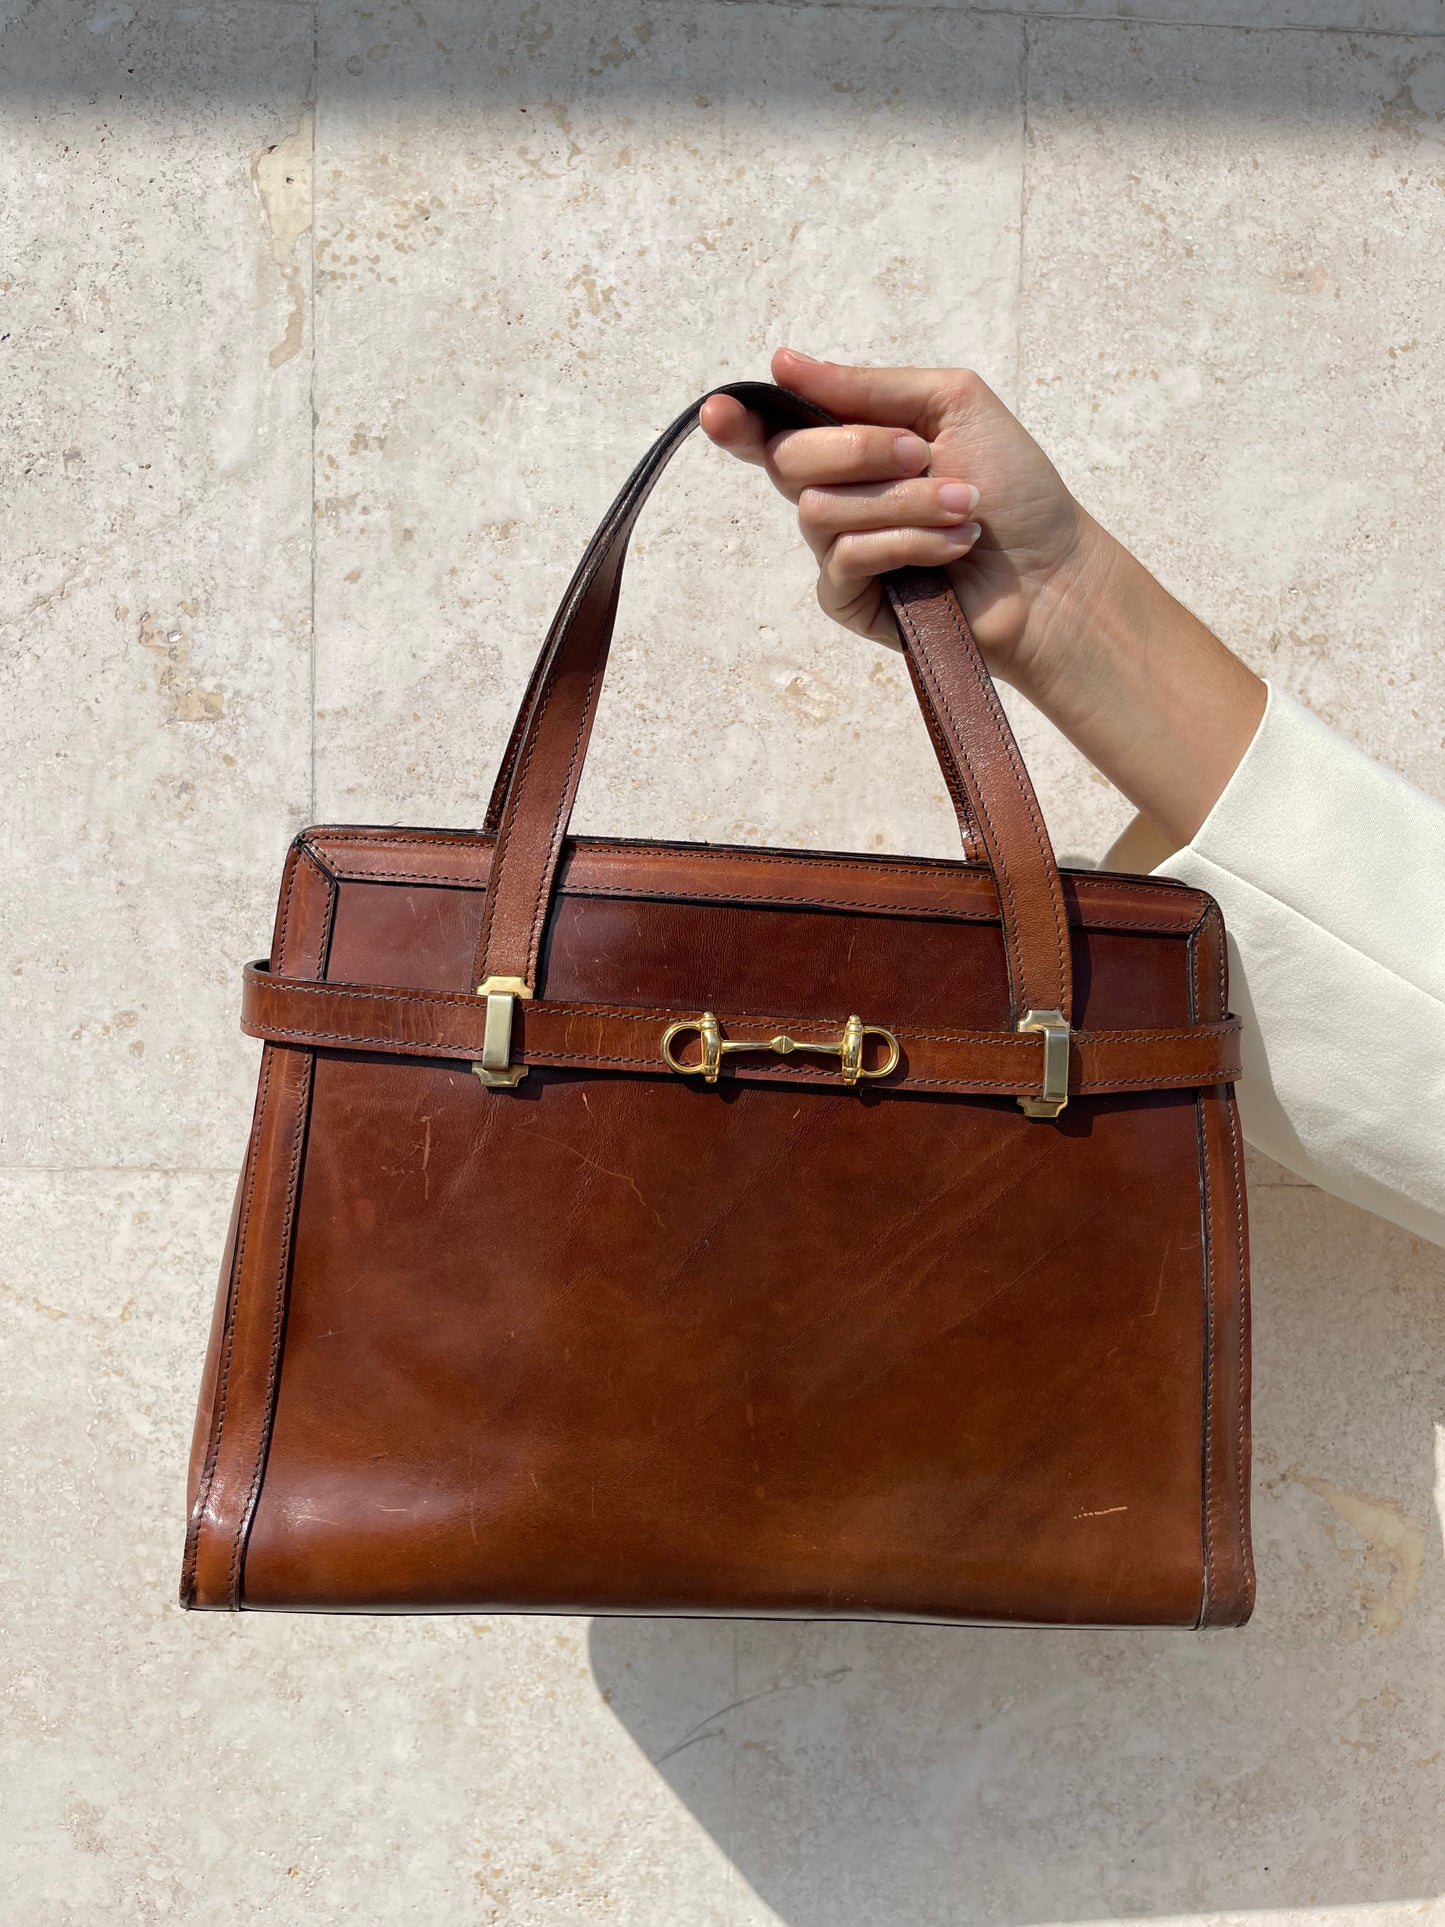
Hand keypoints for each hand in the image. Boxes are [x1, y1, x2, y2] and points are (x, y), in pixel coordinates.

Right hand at [700, 347, 1094, 702]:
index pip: (775, 431)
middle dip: (859, 449)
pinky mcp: (850, 600)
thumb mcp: (950, 404)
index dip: (739, 422)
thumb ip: (866, 386)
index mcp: (853, 445)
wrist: (1052, 572)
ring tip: (965, 510)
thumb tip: (781, 363)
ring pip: (819, 510)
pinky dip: (904, 544)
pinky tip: (950, 549)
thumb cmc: (1014, 488)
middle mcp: (837, 495)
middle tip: (923, 454)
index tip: (720, 413)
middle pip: (788, 459)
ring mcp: (839, 550)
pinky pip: (842, 559)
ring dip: (904, 502)